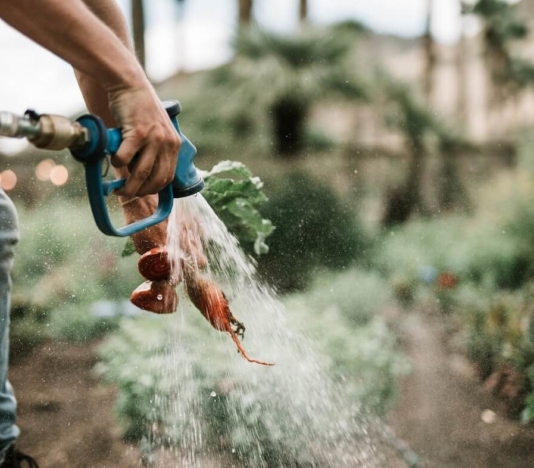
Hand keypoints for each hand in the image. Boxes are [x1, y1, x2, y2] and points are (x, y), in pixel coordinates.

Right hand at [108, 82, 180, 196]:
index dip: (154, 189)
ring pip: (141, 173)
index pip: (168, 177)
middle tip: (127, 193)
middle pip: (156, 179)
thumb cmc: (138, 109)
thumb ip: (154, 150)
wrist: (130, 84)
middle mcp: (168, 143)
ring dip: (128, 186)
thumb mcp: (156, 130)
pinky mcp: (137, 132)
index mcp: (174, 144)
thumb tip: (141, 175)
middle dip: (141, 192)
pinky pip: (125, 158)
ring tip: (118, 189)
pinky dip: (117, 164)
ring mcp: (154, 138)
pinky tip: (113, 161)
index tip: (142, 193)